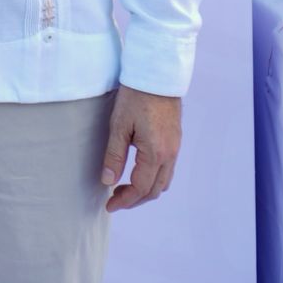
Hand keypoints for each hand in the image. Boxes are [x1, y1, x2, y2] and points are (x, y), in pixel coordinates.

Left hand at [101, 85, 181, 211]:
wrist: (157, 76)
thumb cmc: (135, 97)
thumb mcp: (119, 125)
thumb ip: (114, 155)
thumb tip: (108, 181)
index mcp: (155, 153)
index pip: (141, 188)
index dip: (125, 200)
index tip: (110, 205)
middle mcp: (170, 155)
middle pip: (155, 190)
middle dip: (135, 199)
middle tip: (115, 200)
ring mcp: (175, 148)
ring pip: (163, 181)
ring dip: (146, 190)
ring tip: (124, 189)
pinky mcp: (175, 141)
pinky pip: (167, 169)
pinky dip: (153, 178)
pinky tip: (138, 173)